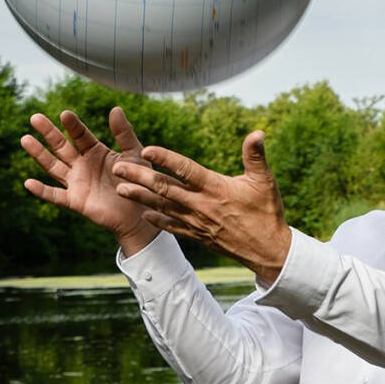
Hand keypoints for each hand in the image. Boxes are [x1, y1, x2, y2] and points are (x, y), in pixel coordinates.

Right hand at [21, 108, 160, 254]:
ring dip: (39, 154)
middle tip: (35, 117)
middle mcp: (82, 165)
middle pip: (61, 146)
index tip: (65, 114)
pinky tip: (28, 183)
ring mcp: (76, 183)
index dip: (73, 125)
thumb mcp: (135, 154)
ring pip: (53, 166)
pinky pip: (55, 196)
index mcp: (95, 151)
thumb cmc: (140, 183)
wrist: (140, 215)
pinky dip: (41, 191)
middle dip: (48, 133)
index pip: (80, 135)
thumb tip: (116, 108)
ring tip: (25, 139)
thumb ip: (124, 134)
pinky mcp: (75, 202)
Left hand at [112, 131, 293, 283]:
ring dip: (140, 198)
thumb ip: (255, 156)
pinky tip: (142, 213)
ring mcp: (197, 222)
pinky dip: (156, 220)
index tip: (146, 150)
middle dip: (139, 177)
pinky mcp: (197, 235)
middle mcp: (201, 205)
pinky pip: (172, 226)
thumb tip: (257, 132)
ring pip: (163, 207)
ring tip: (119, 189)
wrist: (267, 251)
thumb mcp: (265, 181)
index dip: (166, 159)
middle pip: (165, 188)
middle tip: (117, 167)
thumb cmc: (267, 213)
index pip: (186, 170)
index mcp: (215, 188)